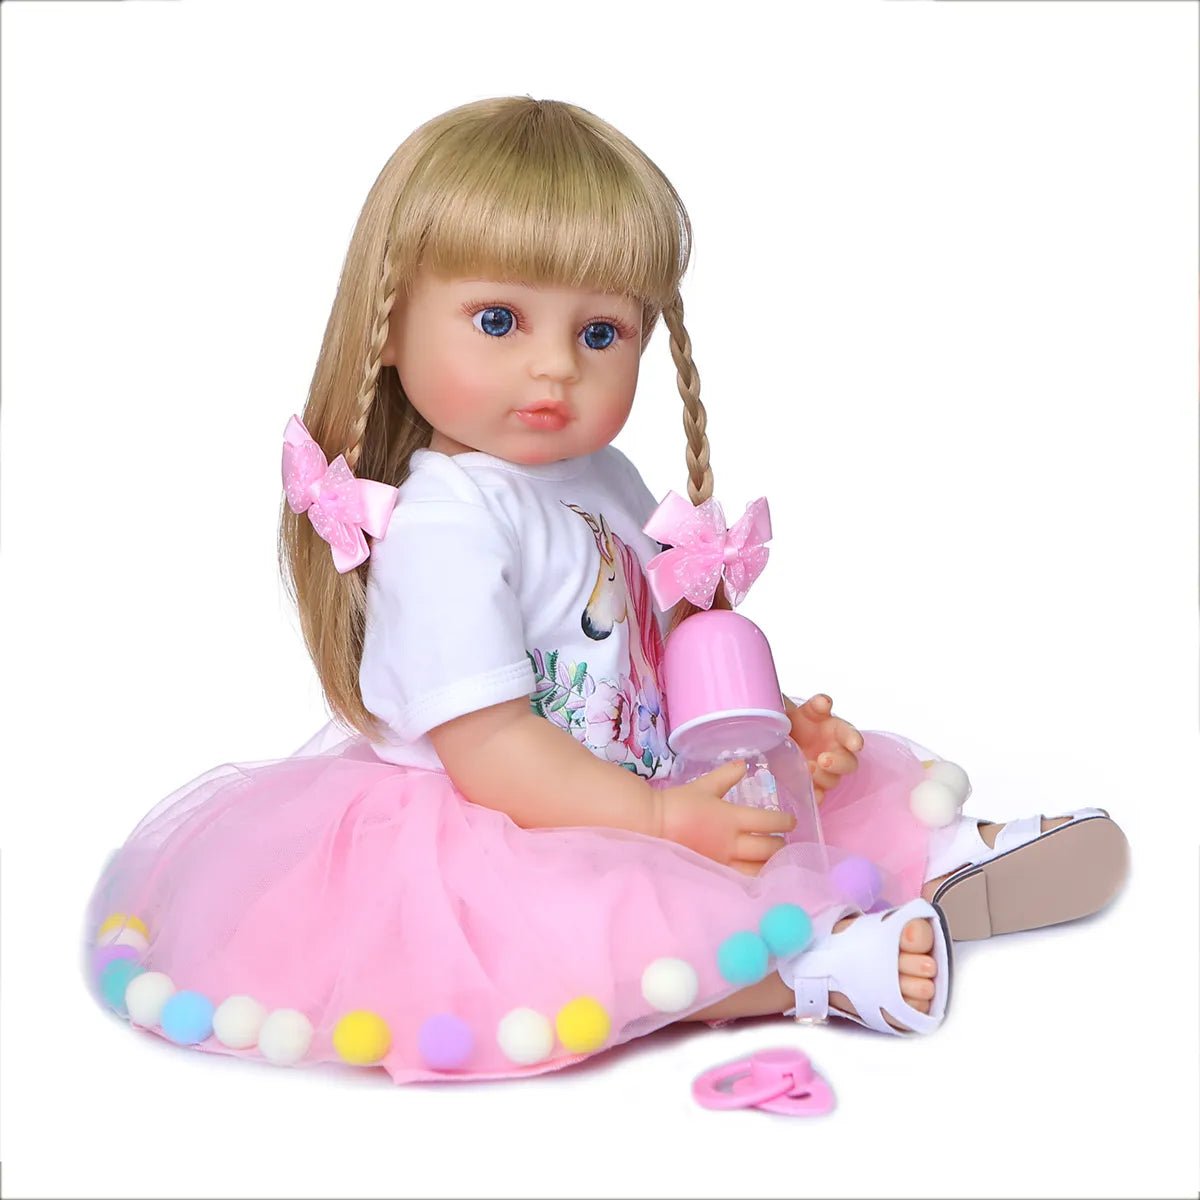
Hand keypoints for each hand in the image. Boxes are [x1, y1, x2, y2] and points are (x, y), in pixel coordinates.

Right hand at [652, 760, 796, 875]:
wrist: (652, 824)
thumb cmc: (677, 803)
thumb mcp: (704, 786)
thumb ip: (726, 776)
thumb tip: (743, 764)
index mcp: (732, 818)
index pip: (769, 821)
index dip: (785, 821)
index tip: (791, 821)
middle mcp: (731, 843)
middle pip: (768, 848)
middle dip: (781, 845)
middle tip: (783, 841)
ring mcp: (723, 862)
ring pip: (758, 869)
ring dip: (771, 864)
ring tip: (775, 861)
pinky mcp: (714, 873)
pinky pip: (741, 881)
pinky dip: (754, 879)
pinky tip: (758, 876)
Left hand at [785, 693, 862, 802]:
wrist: (776, 737)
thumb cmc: (797, 722)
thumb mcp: (804, 710)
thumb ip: (816, 705)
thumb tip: (824, 702)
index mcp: (837, 732)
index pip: (851, 736)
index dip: (854, 740)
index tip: (855, 744)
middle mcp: (835, 753)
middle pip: (848, 763)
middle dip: (838, 763)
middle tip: (823, 759)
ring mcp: (824, 771)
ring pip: (832, 780)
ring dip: (823, 777)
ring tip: (806, 768)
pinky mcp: (812, 785)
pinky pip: (819, 794)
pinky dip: (817, 796)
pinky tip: (812, 795)